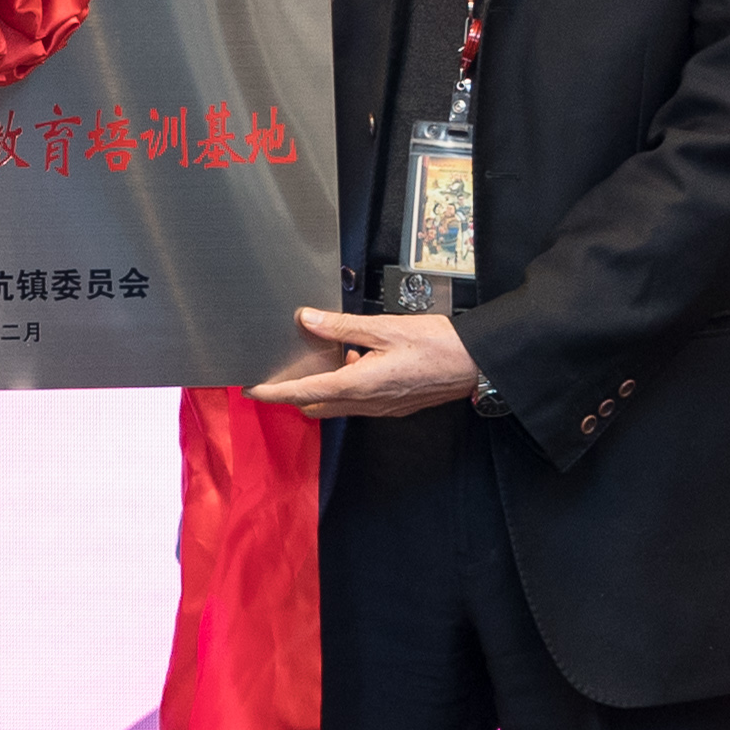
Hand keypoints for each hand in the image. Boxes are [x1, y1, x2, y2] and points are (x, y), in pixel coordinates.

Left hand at [248, 307, 483, 419]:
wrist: (476, 364)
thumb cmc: (437, 345)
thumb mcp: (384, 328)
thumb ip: (341, 327)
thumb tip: (307, 319)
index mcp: (357, 384)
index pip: (302, 393)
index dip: (274, 392)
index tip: (252, 389)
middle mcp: (365, 404)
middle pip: (314, 405)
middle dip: (294, 393)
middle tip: (283, 370)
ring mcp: (380, 409)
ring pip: (335, 406)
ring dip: (322, 389)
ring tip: (326, 357)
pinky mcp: (392, 407)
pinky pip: (357, 403)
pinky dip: (345, 387)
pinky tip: (356, 361)